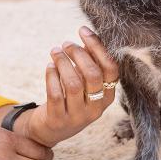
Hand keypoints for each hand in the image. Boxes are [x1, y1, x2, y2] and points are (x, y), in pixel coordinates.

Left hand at [20, 26, 118, 147]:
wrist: (49, 129)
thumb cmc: (70, 99)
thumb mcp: (84, 84)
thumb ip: (89, 63)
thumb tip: (87, 36)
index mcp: (108, 96)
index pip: (111, 69)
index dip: (98, 46)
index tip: (83, 30)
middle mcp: (96, 108)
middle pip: (92, 75)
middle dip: (78, 53)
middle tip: (66, 44)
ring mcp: (77, 116)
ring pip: (73, 83)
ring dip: (63, 62)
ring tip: (55, 51)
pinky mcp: (57, 119)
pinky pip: (56, 93)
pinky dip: (52, 76)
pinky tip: (49, 66)